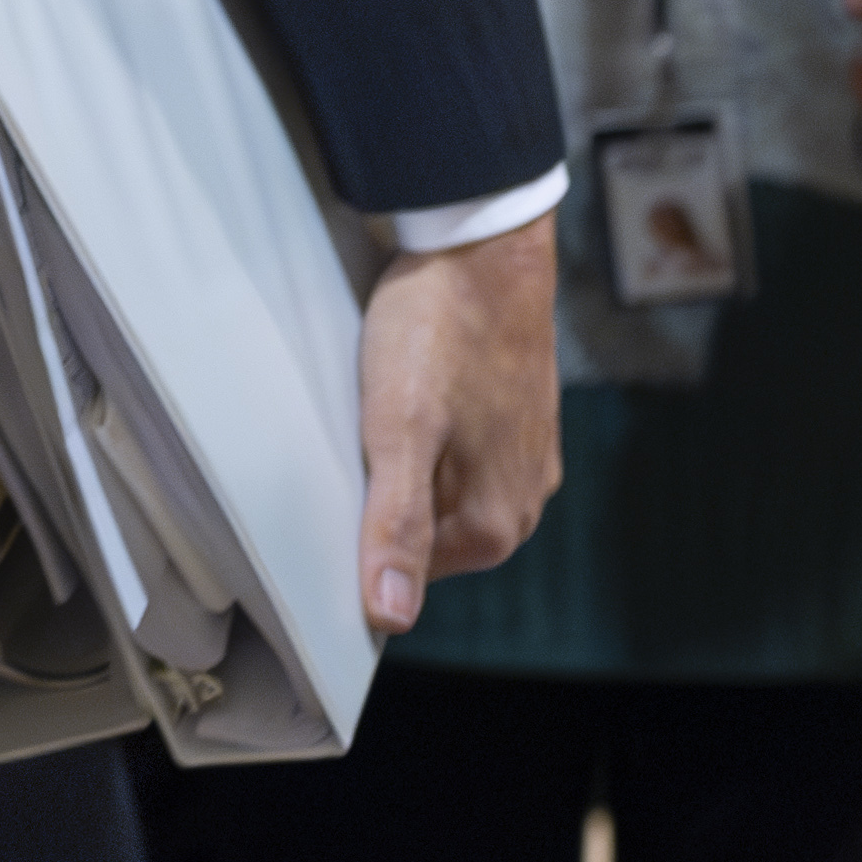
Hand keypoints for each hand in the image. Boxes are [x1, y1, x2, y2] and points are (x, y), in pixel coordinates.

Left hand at [354, 220, 559, 627]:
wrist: (487, 245)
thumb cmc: (438, 331)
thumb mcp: (399, 429)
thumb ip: (396, 524)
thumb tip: (390, 616)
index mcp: (492, 527)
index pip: (404, 574)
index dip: (360, 535)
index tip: (334, 485)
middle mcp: (521, 505)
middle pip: (426, 533)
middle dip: (386, 497)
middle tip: (356, 436)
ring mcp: (527, 462)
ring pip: (443, 489)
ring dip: (408, 462)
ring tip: (383, 407)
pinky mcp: (522, 421)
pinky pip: (463, 452)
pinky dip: (432, 433)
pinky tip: (414, 393)